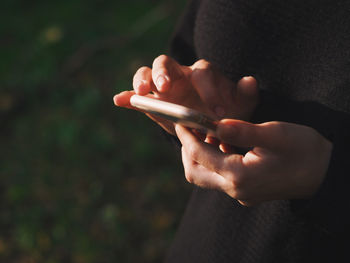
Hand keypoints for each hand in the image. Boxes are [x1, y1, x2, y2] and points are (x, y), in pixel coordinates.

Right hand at [114, 55, 258, 134]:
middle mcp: (179, 75)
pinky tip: (119, 100)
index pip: (201, 72)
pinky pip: (136, 96)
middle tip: (165, 88)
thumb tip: (249, 80)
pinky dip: (128, 97)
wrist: (208, 125)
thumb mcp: (240, 106)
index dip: (208, 89)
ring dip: (143, 80)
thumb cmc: (225, 112)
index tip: (215, 111)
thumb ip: (246, 94)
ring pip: (147, 73)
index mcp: (202, 75)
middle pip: (166, 63)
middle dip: (164, 73)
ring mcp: (162, 87)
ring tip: (141, 92)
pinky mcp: (152, 101)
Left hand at [175, 119, 332, 205]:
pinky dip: (212, 161)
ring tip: (203, 133)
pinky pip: (218, 179)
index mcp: (240, 175)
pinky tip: (220, 144)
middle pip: (195, 172)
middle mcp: (236, 190)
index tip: (180, 121)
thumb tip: (215, 123)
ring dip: (198, 155)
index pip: (199, 155)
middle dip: (186, 149)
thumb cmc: (304, 150)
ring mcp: (240, 194)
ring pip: (205, 177)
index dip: (186, 136)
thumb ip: (242, 130)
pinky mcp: (245, 193)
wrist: (325, 173)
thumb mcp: (275, 134)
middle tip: (188, 127)